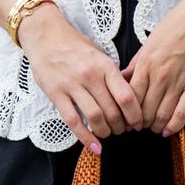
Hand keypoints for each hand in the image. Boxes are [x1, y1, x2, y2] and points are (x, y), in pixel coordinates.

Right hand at [19, 3, 142, 153]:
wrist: (46, 36)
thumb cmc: (75, 46)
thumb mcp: (99, 54)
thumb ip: (113, 75)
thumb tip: (128, 99)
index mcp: (104, 66)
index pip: (126, 96)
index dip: (135, 115)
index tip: (138, 123)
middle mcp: (90, 76)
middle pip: (112, 111)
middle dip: (121, 127)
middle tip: (122, 130)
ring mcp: (72, 85)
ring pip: (95, 118)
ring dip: (105, 132)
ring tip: (107, 134)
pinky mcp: (56, 94)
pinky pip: (73, 121)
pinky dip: (85, 138)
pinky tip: (94, 147)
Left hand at [121, 0, 184, 136]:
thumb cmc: (177, 24)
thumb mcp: (149, 42)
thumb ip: (135, 63)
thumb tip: (122, 78)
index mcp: (145, 63)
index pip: (130, 97)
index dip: (126, 113)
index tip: (126, 119)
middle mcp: (159, 75)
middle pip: (144, 109)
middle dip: (140, 123)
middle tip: (139, 127)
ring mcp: (179, 80)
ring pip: (162, 114)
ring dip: (155, 126)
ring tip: (153, 128)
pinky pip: (184, 111)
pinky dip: (174, 125)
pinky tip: (168, 131)